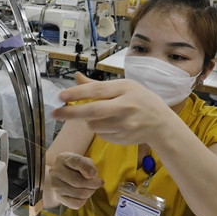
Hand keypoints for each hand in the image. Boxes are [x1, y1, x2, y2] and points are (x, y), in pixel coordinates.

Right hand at [45, 152, 103, 208]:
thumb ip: (89, 165)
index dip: (87, 169)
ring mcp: (55, 185)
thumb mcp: (83, 161)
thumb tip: (92, 175)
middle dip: (93, 184)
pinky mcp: (58, 197)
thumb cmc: (76, 168)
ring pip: (79, 194)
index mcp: (63, 158)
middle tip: (98, 183)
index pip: (76, 162)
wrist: (62, 177)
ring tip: (90, 188)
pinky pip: (76, 203)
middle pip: (79, 181)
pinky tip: (83, 196)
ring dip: (89, 192)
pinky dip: (83, 201)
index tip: (94, 174)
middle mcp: (56, 171)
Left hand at [52, 72, 175, 145]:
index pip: (96, 90)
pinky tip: (112, 125)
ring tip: (101, 116)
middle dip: (70, 113)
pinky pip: (101, 135)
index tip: (61, 96)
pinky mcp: (124, 138)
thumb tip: (76, 77)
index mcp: (125, 88)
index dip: (76, 93)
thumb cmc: (140, 101)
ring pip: (94, 125)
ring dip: (89, 121)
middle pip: (93, 111)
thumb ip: (98, 85)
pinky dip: (100, 130)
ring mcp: (125, 124)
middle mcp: (125, 106)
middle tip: (54, 114)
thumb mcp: (124, 87)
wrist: (162, 124)